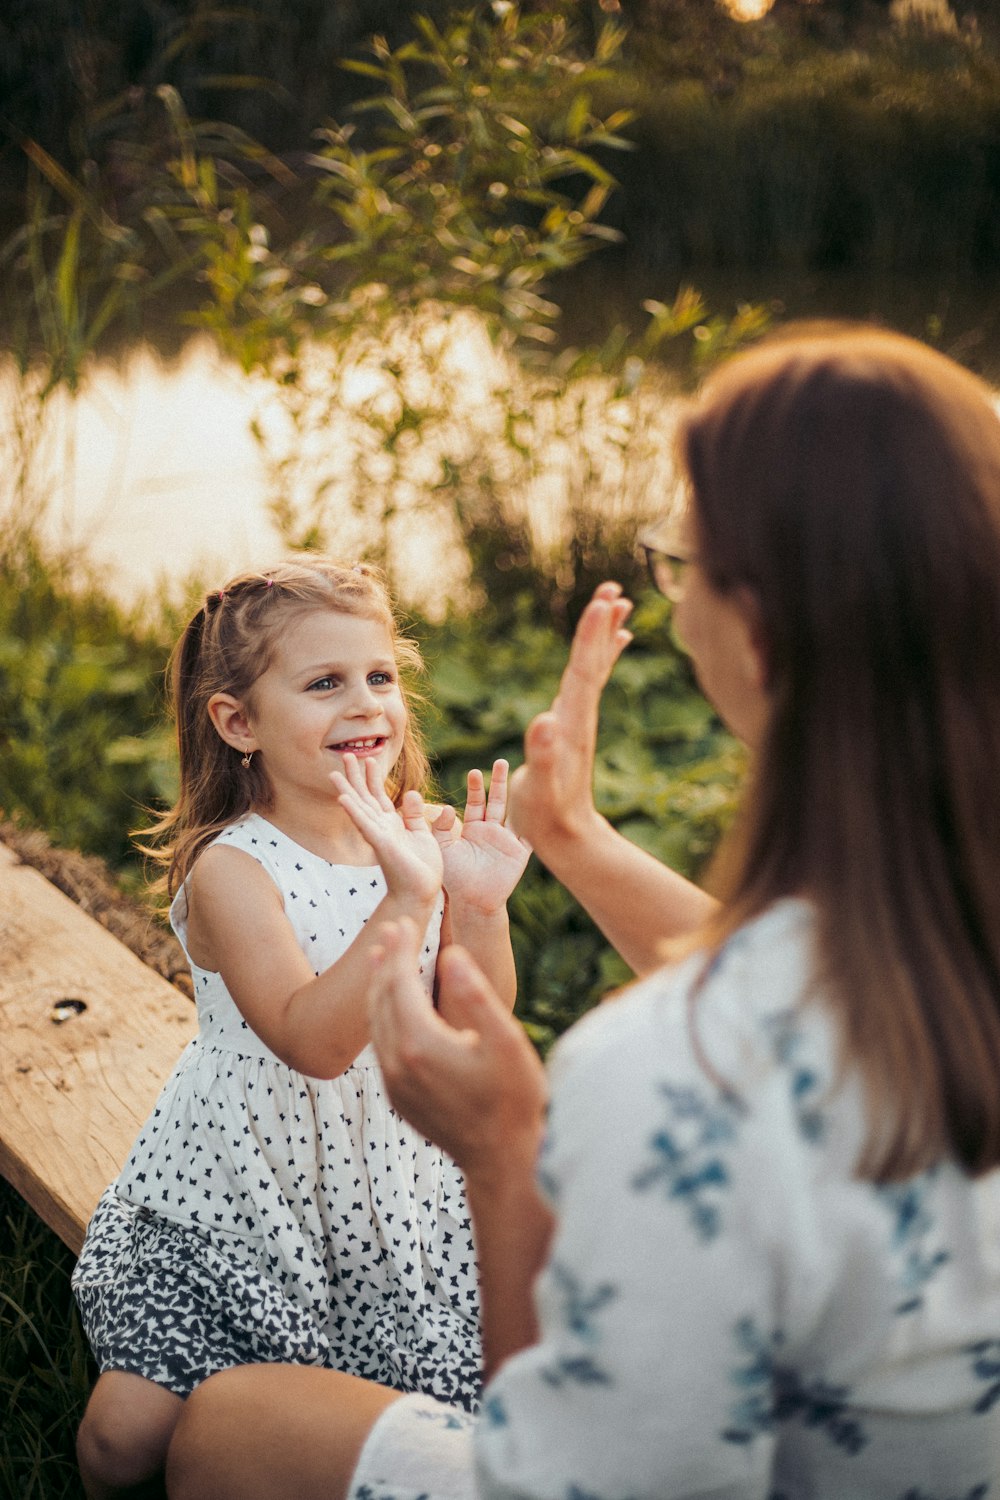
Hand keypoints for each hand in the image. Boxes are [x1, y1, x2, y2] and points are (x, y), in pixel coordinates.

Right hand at [331, 754, 441, 908]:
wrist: (420, 893)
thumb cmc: (421, 868)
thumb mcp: (422, 835)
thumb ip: (415, 816)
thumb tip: (412, 793)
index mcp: (392, 825)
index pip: (379, 796)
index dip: (373, 777)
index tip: (368, 758)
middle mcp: (381, 828)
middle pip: (364, 797)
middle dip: (355, 776)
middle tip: (345, 754)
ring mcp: (379, 835)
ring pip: (359, 807)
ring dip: (347, 790)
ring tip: (333, 773)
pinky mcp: (381, 844)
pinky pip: (365, 825)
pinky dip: (354, 811)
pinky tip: (343, 798)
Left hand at [368, 918, 546, 1179]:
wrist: (502, 1161)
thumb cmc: (514, 1099)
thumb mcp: (506, 1042)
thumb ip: (476, 995)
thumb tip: (450, 955)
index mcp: (421, 1045)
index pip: (400, 983)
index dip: (399, 949)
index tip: (402, 922)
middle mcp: (398, 1064)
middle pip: (381, 1000)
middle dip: (385, 962)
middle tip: (391, 929)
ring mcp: (394, 1083)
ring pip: (376, 1023)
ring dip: (378, 987)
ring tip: (382, 958)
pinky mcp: (398, 1097)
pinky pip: (381, 1045)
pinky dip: (382, 1016)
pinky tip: (391, 1007)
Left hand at [433, 760, 530, 915]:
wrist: (473, 900)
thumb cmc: (455, 877)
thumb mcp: (442, 849)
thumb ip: (439, 828)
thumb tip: (446, 807)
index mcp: (474, 828)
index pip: (476, 802)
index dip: (475, 787)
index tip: (473, 772)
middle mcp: (492, 830)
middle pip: (497, 800)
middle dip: (499, 781)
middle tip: (501, 761)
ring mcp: (507, 839)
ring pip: (513, 811)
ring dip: (518, 794)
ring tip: (522, 774)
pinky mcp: (520, 852)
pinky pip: (528, 833)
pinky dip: (533, 820)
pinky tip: (539, 805)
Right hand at [509, 582, 632, 854]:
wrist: (566, 836)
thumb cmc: (547, 815)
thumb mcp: (541, 789)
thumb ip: (543, 757)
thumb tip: (545, 721)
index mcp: (570, 724)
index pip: (583, 672)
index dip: (591, 638)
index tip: (602, 603)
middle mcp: (579, 716)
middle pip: (593, 662)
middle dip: (601, 625)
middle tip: (614, 588)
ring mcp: (577, 719)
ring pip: (593, 667)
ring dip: (603, 635)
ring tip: (617, 602)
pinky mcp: (572, 725)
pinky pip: (588, 682)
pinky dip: (599, 659)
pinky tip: (610, 645)